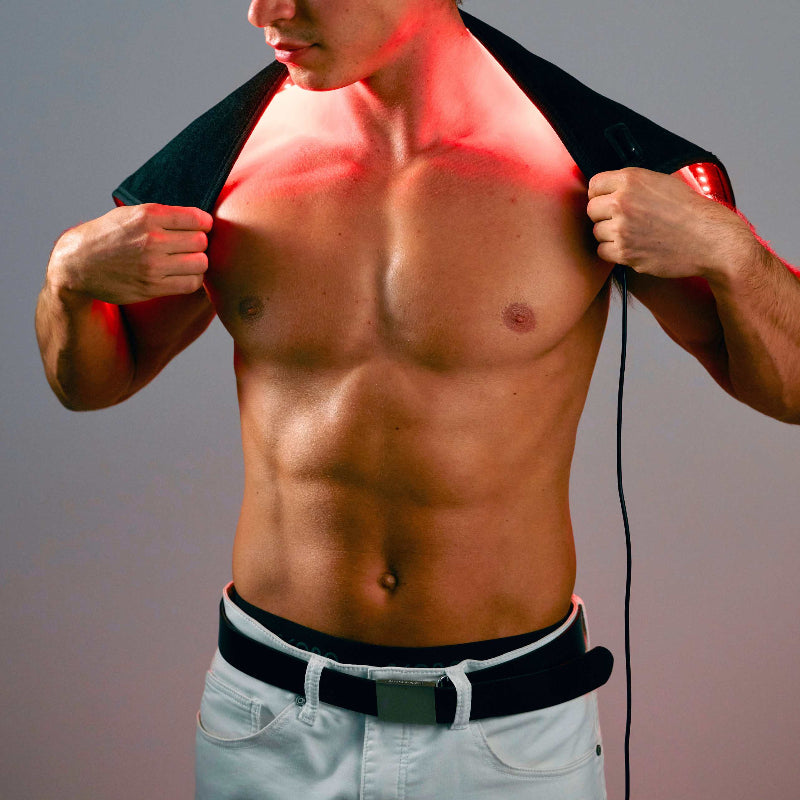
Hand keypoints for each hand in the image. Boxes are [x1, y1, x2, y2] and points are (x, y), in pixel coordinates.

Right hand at [47, 203, 213, 304]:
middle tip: (190, 246)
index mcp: (148, 216)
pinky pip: (191, 284)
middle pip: (202, 242)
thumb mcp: (130, 214)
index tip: (200, 228)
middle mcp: (152, 240)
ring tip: (187, 261)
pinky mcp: (152, 287)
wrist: (76, 264)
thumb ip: (162, 216)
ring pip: (201, 263)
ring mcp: (153, 265)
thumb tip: (199, 220)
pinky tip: (183, 275)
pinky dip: (192, 279)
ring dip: (198, 263)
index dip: (204, 224)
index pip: (198, 219)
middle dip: (200, 244)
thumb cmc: (107, 236)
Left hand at [587, 167, 754, 280]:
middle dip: (603, 215)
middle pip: (592, 210)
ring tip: (633, 233)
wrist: (710, 238)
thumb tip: (611, 190)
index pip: (594, 185)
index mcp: (630, 180)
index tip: (606, 200)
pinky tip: (631, 246)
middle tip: (622, 220)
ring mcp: (622, 229)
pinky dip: (613, 251)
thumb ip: (633, 185)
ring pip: (597, 232)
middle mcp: (622, 202)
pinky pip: (603, 251)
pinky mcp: (624, 252)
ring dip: (609, 234)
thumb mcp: (662, 182)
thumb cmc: (691, 211)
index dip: (600, 194)